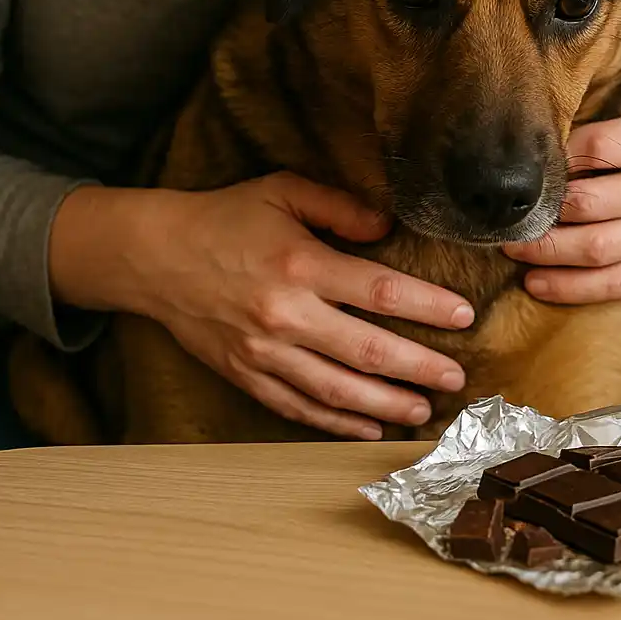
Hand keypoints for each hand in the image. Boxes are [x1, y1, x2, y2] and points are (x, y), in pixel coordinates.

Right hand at [126, 172, 473, 439]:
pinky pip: (298, 407)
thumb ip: (339, 206)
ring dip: (386, 405)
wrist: (156, 256)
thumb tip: (386, 227)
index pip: (379, 291)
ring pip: (336, 390)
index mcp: (300, 265)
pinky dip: (336, 423)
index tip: (464, 316)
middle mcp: (285, 315)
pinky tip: (368, 428)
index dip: (427, 307)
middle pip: (367, 351)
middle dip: (419, 367)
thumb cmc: (226, 218)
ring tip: (423, 410)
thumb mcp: (283, 191)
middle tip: (457, 378)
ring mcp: (264, 352)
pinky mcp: (246, 375)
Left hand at [501, 52, 620, 303]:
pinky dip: (572, 287)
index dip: (558, 157)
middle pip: (594, 202)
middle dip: (544, 212)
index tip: (526, 165)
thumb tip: (607, 44)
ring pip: (601, 248)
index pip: (602, 146)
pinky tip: (536, 282)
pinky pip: (618, 283)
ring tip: (511, 245)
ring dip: (549, 252)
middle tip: (504, 211)